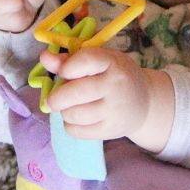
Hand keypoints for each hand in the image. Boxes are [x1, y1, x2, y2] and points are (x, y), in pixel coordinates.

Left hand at [42, 47, 174, 151]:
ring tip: (69, 108)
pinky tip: (76, 119)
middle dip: (56, 97)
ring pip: (74, 114)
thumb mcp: (99, 62)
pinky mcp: (111, 130)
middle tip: (53, 100)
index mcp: (112, 62)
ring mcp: (115, 110)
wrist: (145, 102)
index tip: (64, 73)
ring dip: (64, 112)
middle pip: (75, 92)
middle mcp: (116, 85)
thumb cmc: (115, 76)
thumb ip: (70, 60)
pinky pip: (78, 131)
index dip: (66, 67)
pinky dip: (70, 125)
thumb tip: (45, 57)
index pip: (85, 60)